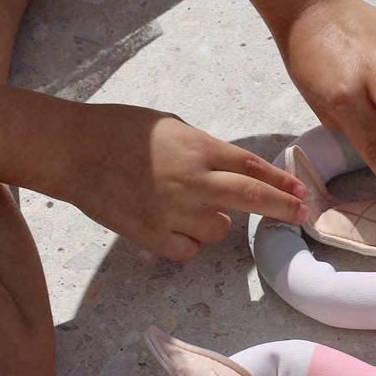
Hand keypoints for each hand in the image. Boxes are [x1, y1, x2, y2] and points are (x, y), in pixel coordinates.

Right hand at [58, 102, 307, 260]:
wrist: (73, 150)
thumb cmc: (120, 129)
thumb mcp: (173, 126)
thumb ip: (205, 149)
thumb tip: (230, 170)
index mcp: (199, 149)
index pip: (253, 168)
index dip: (281, 182)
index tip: (300, 191)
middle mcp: (193, 182)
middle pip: (253, 199)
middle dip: (283, 208)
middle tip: (302, 214)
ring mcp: (173, 212)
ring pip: (219, 231)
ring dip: (214, 221)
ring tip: (187, 205)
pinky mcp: (152, 236)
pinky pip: (188, 250)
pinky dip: (187, 241)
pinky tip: (171, 224)